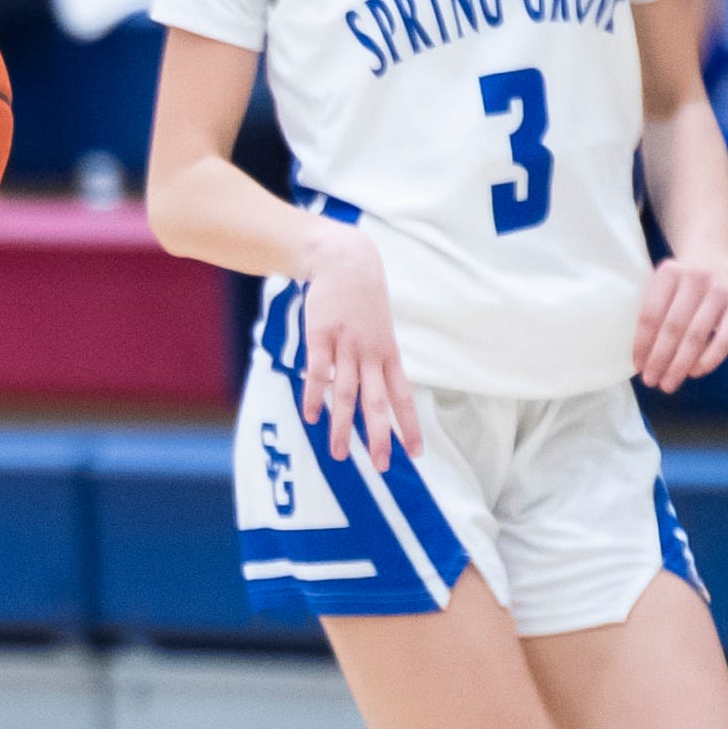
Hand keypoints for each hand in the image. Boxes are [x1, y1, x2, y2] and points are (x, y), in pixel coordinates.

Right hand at [294, 223, 421, 467]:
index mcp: (388, 355)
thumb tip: (365, 391)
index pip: (404, 397)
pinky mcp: (320, 337)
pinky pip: (318, 373)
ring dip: (343, 426)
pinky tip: (311, 416)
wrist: (345, 262)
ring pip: (347, 394)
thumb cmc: (361, 300)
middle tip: (382, 466)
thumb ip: (373, 360)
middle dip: (380, 437)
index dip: (410, 426)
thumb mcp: (378, 329)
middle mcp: (371, 355)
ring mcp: (346, 347)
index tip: (416, 454)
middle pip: (378, 403)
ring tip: (339, 454)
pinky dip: (315, 397)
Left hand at [634, 254, 727, 391]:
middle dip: (660, 359)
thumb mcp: (658, 286)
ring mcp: (721, 293)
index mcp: (669, 273)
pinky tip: (696, 372)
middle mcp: (696, 279)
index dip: (643, 344)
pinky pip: (726, 338)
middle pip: (674, 327)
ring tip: (668, 383)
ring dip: (681, 364)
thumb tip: (640, 358)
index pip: (651, 315)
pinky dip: (711, 358)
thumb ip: (649, 313)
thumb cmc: (676, 284)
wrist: (713, 261)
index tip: (637, 366)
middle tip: (651, 381)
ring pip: (697, 335)